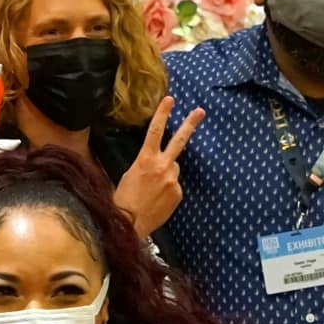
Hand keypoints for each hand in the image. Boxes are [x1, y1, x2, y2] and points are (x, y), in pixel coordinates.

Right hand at [112, 97, 204, 238]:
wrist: (129, 224)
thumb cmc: (123, 200)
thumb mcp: (128, 175)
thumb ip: (145, 165)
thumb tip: (156, 165)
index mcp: (145, 160)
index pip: (155, 131)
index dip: (162, 114)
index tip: (169, 99)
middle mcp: (162, 166)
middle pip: (179, 141)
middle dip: (190, 124)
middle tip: (200, 111)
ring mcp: (172, 180)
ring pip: (173, 168)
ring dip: (166, 173)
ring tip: (151, 190)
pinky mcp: (178, 193)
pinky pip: (174, 186)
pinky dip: (167, 190)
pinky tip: (156, 199)